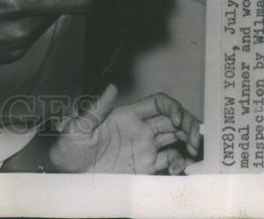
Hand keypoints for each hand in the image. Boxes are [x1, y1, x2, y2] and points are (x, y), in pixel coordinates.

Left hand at [48, 85, 201, 173]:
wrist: (68, 177)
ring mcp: (145, 149)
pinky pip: (170, 162)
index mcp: (126, 116)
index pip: (157, 104)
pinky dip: (179, 163)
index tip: (177, 121)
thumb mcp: (78, 128)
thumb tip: (112, 87)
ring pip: (176, 139)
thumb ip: (96, 109)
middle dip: (189, 125)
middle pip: (173, 121)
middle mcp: (140, 130)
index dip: (172, 108)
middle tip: (194, 139)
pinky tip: (175, 168)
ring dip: (189, 142)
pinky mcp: (145, 168)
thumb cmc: (69, 149)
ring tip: (193, 152)